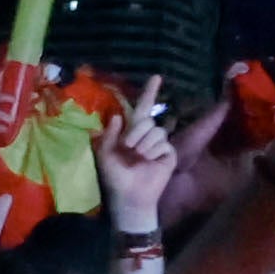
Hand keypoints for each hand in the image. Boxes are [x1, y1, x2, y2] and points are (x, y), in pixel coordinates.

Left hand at [100, 84, 176, 235]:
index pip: (142, 108)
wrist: (128, 196)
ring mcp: (160, 144)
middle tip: (127, 147)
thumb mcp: (105, 153)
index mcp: (131, 132)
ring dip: (143, 144)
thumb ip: (110, 134)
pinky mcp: (169, 154)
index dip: (149, 93)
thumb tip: (117, 116)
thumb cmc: (115, 177)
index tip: (157, 77)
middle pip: (147, 119)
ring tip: (138, 157)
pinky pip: (163, 143)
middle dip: (135, 132)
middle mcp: (147, 135)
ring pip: (156, 131)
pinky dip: (153, 152)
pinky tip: (149, 162)